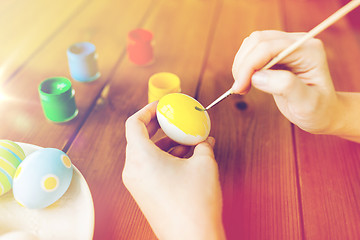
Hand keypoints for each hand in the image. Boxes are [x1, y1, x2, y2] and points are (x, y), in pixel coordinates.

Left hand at [123, 102, 224, 239]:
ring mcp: (136, 184)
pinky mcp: (143, 194)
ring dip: (164, 143)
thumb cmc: (196, 202)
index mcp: (141, 157)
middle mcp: (133, 170)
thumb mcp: (204, 164)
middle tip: (174, 120)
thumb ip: (203, 144)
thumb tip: (204, 139)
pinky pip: (148, 167)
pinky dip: (163, 158)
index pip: (133, 123)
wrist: (192, 238)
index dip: (147, 110)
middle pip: (138, 138)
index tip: (162, 106)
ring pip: (145, 153)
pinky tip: (185, 157)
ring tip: (187, 140)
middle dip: (158, 126)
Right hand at [231, 30, 339, 133]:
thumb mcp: (306, 103)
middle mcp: (297, 42)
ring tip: (243, 87)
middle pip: (258, 41)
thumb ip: (285, 86)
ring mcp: (286, 46)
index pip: (269, 47)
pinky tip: (246, 82)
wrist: (322, 112)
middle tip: (239, 89)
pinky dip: (244, 66)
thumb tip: (257, 77)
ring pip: (252, 44)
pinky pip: (252, 51)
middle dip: (243, 64)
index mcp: (308, 50)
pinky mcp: (276, 53)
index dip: (250, 65)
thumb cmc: (318, 110)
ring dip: (241, 64)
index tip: (240, 87)